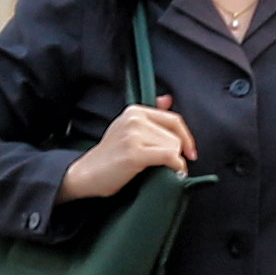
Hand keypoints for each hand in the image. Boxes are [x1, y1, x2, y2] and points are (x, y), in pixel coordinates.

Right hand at [56, 97, 197, 200]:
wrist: (84, 175)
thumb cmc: (108, 158)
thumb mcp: (127, 130)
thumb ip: (149, 115)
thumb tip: (168, 99)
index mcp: (134, 111)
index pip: (173, 120)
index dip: (186, 137)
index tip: (190, 152)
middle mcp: (134, 119)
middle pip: (175, 136)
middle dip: (176, 153)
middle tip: (169, 166)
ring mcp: (134, 135)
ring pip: (173, 147)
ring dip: (173, 162)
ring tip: (161, 170)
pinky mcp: (134, 152)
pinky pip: (169, 157)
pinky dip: (175, 167)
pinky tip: (171, 173)